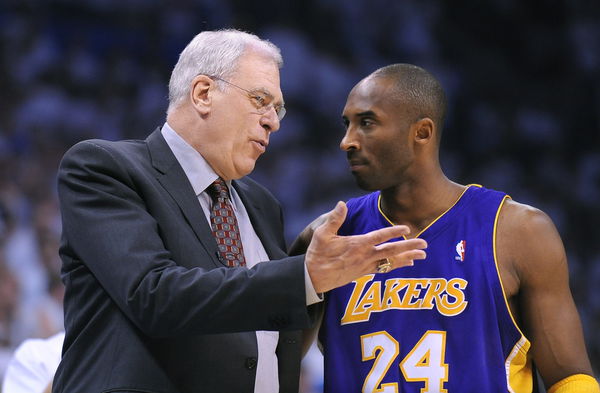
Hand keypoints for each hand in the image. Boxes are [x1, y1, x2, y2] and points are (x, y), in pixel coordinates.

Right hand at [305, 201, 426, 292]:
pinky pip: (385, 268)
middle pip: (391, 251)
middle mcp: (364, 256)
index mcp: (356, 244)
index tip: (407, 228)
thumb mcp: (322, 234)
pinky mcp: (364, 273)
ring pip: (391, 261)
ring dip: (408, 257)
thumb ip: (334, 219)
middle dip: (409, 247)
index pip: (379, 237)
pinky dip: (397, 265)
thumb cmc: (317, 254)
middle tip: (424, 244)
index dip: (393, 232)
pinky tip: (408, 263)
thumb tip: (342, 203)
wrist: (313, 279)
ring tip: (423, 255)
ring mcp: (366, 266)